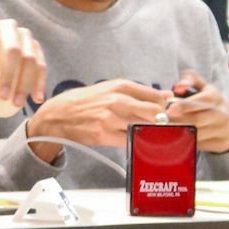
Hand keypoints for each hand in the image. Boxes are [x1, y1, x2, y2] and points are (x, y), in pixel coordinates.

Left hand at [0, 15, 48, 107]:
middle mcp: (8, 26)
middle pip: (13, 49)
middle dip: (8, 75)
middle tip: (2, 97)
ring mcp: (24, 35)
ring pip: (30, 58)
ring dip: (25, 83)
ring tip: (16, 104)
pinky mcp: (35, 47)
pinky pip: (41, 65)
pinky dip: (39, 83)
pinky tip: (36, 99)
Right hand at [25, 80, 169, 160]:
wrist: (60, 114)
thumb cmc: (87, 101)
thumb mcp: (111, 88)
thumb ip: (139, 92)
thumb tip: (166, 95)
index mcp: (121, 86)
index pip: (155, 97)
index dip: (166, 108)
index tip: (169, 114)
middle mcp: (117, 100)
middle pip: (154, 113)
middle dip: (163, 122)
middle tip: (164, 128)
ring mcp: (110, 118)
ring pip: (142, 128)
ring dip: (150, 134)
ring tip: (152, 136)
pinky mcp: (102, 134)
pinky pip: (128, 141)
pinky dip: (136, 143)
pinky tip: (137, 142)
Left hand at [165, 70, 228, 152]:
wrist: (228, 118)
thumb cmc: (207, 101)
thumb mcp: (201, 86)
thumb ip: (189, 80)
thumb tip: (179, 86)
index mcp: (216, 97)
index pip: (201, 100)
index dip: (184, 105)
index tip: (170, 109)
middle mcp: (223, 113)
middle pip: (197, 120)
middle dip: (178, 121)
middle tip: (163, 122)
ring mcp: (225, 129)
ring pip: (198, 134)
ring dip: (181, 133)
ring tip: (168, 130)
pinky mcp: (224, 143)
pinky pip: (202, 145)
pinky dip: (189, 142)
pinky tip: (180, 138)